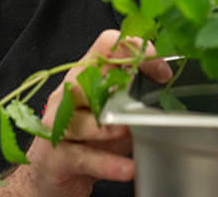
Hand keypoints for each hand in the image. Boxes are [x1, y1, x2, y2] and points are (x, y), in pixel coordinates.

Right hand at [0, 30, 172, 196]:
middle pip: (90, 77)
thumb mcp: (112, 110)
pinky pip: (85, 157)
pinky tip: (128, 168)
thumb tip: (166, 87)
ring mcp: (59, 124)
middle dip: (123, 85)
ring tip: (130, 132)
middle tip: (151, 96)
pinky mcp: (57, 156)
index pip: (106, 46)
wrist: (50, 172)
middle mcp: (69, 94)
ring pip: (85, 119)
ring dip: (110, 126)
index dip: (135, 50)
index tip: (161, 71)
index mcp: (85, 75)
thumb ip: (132, 94)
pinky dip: (109, 164)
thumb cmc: (86, 138)